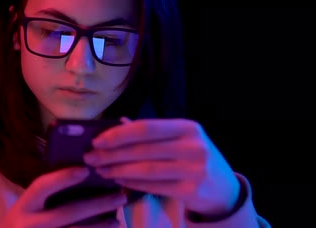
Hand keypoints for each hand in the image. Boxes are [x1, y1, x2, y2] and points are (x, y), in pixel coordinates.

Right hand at [0, 166, 126, 227]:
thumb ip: (48, 196)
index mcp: (23, 206)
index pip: (42, 186)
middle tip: (120, 196)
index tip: (86, 170)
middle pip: (67, 213)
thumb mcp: (28, 208)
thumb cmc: (24, 223)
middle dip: (97, 205)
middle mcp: (29, 225)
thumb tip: (85, 176)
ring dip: (100, 227)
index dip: (63, 178)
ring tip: (117, 220)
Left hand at [83, 118, 239, 215]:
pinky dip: (132, 183)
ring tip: (100, 170)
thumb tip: (117, 124)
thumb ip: (151, 132)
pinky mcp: (191, 191)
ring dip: (118, 170)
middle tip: (90, 158)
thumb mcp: (180, 139)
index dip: (119, 134)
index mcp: (188, 127)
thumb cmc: (193, 158)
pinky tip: (118, 180)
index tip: (97, 140)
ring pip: (146, 169)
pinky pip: (153, 186)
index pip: (147, 127)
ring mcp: (194, 169)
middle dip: (112, 154)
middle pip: (143, 149)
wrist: (224, 188)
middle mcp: (194, 146)